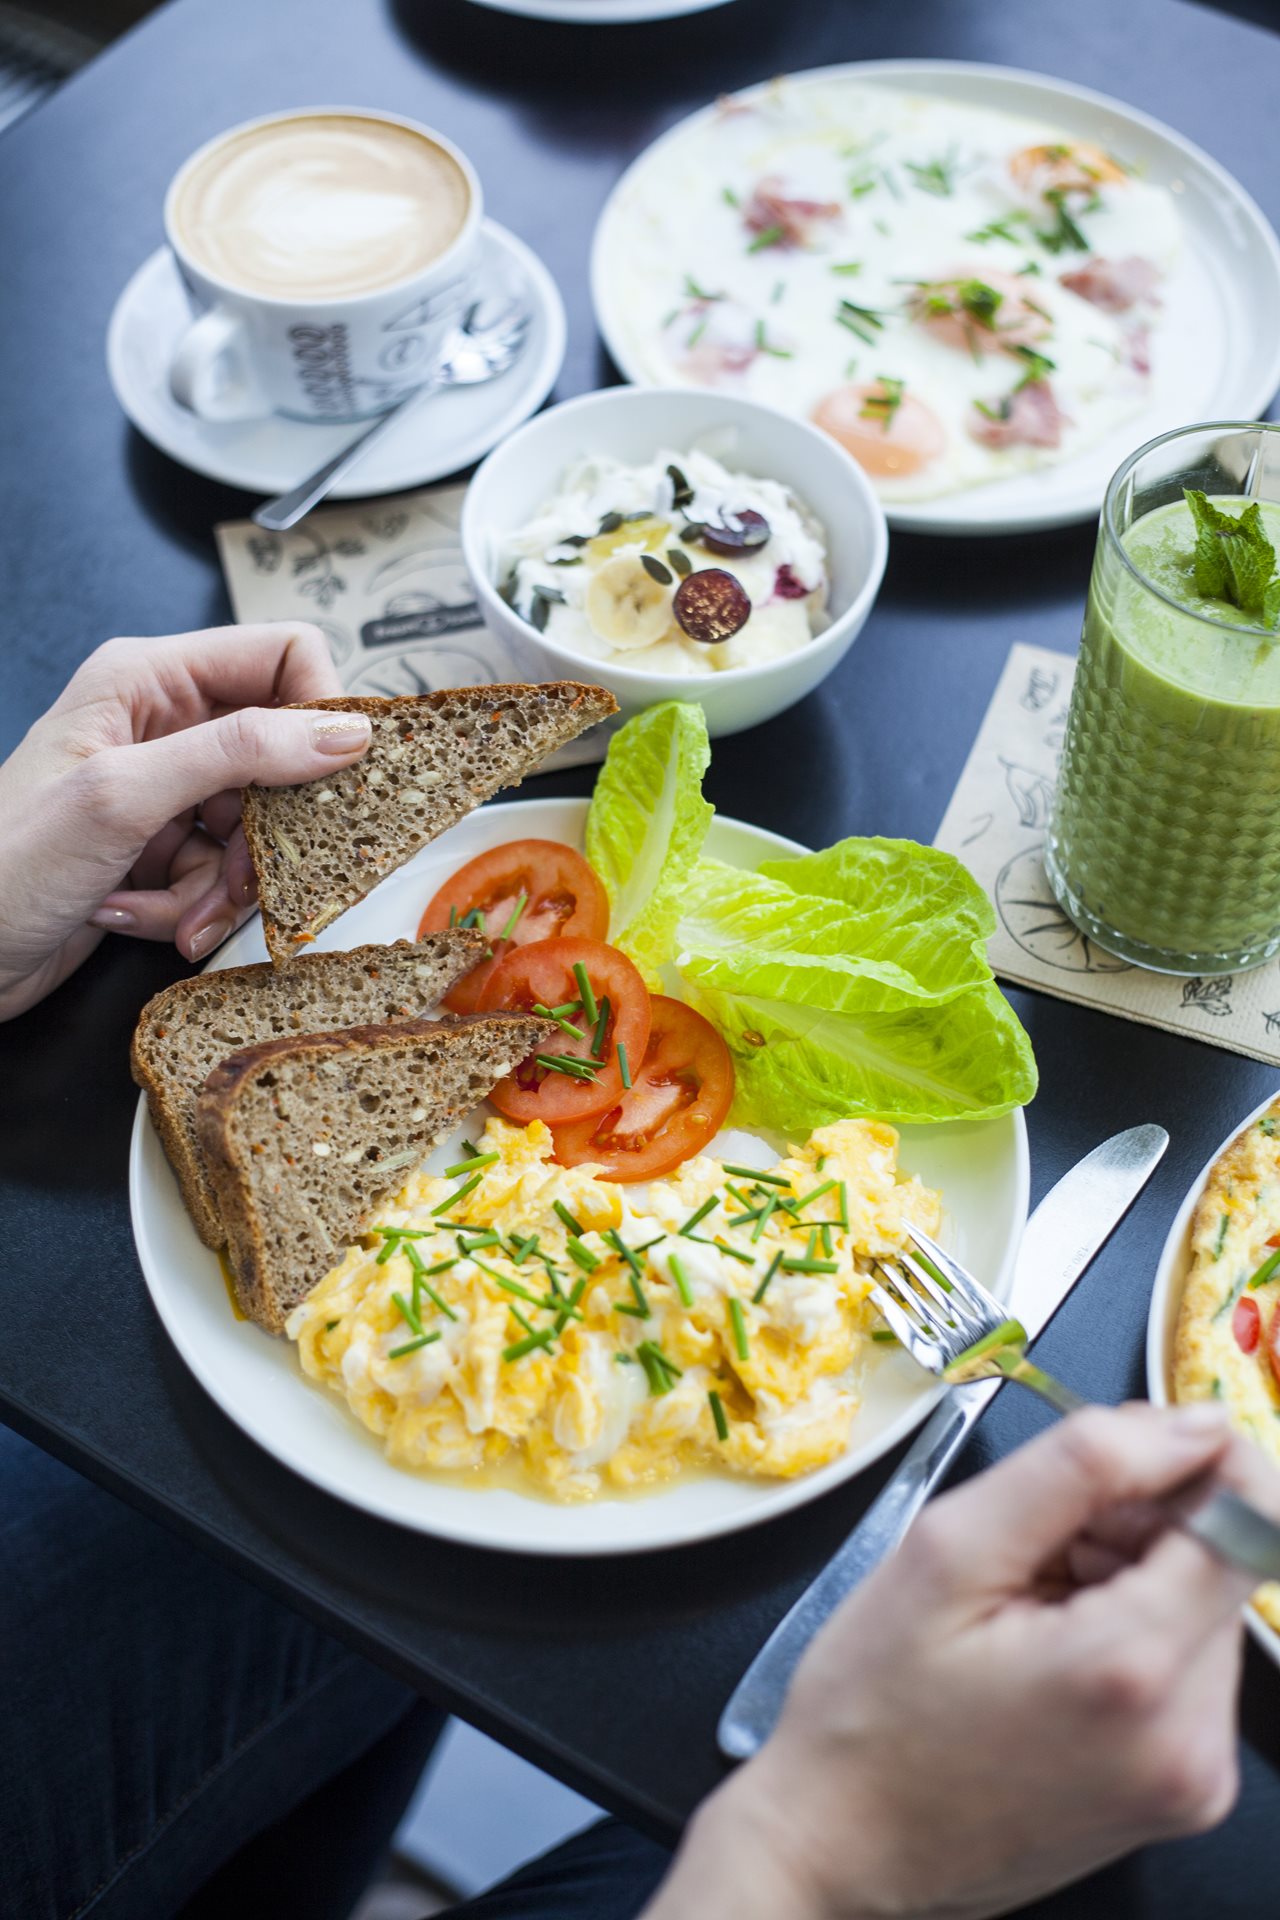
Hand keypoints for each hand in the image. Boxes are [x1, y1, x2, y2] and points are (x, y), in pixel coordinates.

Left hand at [0, 624, 371, 1019]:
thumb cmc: (2, 866)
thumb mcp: (124, 798)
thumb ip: (236, 753)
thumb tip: (340, 732)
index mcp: (149, 678)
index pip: (281, 655)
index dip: (318, 711)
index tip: (332, 776)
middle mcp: (162, 725)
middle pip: (280, 757)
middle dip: (267, 827)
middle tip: (246, 871)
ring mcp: (164, 789)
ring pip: (257, 826)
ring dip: (223, 883)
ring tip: (177, 911)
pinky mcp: (161, 847)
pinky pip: (221, 871)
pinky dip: (192, 906)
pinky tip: (139, 916)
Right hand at [645, 1404, 1277, 1919]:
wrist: (845, 1847)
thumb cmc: (873, 1712)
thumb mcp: (948, 1550)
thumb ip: (1078, 1466)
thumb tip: (1185, 1424)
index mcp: (1131, 1669)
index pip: (1245, 1518)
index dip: (1192, 1459)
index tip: (1126, 1449)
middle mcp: (1189, 1739)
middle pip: (1221, 1561)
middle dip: (1140, 1523)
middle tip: (1034, 1544)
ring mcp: (1193, 1777)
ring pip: (1202, 1609)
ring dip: (1132, 1576)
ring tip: (1027, 1603)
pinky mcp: (1183, 1793)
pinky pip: (1188, 1668)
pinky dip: (1130, 1632)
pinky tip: (1046, 1646)